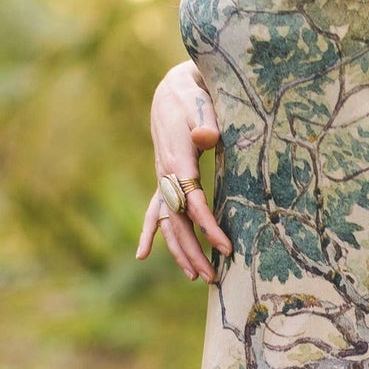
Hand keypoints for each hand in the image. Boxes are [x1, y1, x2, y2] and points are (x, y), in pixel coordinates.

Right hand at [134, 60, 233, 281]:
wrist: (172, 91)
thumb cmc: (193, 98)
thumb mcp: (201, 105)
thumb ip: (206, 122)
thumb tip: (208, 137)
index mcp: (177, 160)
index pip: (192, 203)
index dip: (208, 226)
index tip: (226, 248)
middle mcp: (165, 174)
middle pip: (176, 222)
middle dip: (193, 251)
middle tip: (212, 277)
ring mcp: (161, 179)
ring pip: (166, 222)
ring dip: (179, 250)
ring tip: (195, 276)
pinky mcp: (162, 180)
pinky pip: (153, 212)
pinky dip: (149, 233)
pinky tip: (142, 255)